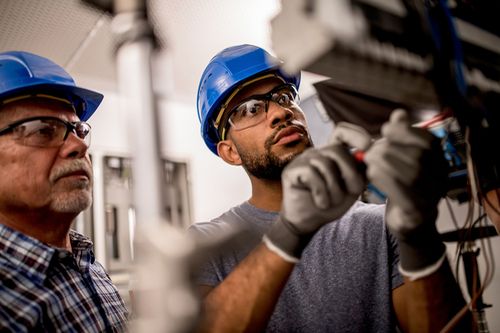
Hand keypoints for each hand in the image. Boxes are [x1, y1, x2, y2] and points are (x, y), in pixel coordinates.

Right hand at [264, 123, 370, 261]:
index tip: (368, 147)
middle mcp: (317, 153)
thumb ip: (363, 171)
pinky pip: (312, 175)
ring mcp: (303, 160)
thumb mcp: (352, 187)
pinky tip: (321, 203)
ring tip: (332, 202)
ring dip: (335, 189)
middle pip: (337, 150)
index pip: (342, 131)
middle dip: (350, 173)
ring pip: (326, 165)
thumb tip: (377, 153)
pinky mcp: (292, 170)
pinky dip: (321, 193)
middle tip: (354, 191)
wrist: (307, 222)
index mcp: (332, 154)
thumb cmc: (330, 204)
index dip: (356, 135)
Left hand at [364, 110, 448, 272]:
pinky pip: (402, 193)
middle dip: (390, 149)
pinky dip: (384, 181)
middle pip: (418, 157)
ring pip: (410, 175)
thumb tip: (399, 114)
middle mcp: (441, 177)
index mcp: (439, 161)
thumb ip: (402, 136)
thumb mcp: (404, 158)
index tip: (386, 129)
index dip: (406, 131)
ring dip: (384, 164)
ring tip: (369, 160)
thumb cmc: (404, 183)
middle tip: (371, 149)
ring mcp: (432, 196)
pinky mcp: (417, 211)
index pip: (428, 141)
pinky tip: (371, 175)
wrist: (410, 221)